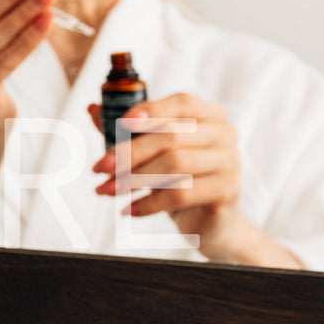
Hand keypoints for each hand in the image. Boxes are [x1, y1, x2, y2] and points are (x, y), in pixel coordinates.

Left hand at [88, 93, 293, 264]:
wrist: (209, 221)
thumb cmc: (177, 179)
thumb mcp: (150, 154)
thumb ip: (125, 131)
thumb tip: (93, 109)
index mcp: (209, 114)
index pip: (181, 102)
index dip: (150, 110)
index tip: (120, 124)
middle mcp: (224, 133)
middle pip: (171, 136)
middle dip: (128, 153)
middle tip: (97, 169)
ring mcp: (230, 161)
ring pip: (175, 164)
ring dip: (133, 178)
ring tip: (105, 190)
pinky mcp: (229, 190)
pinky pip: (182, 194)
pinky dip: (149, 203)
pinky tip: (128, 210)